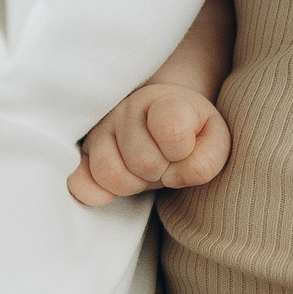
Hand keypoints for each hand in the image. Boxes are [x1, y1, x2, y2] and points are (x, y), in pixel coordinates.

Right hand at [67, 84, 229, 205]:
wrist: (166, 118)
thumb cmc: (192, 133)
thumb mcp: (214, 141)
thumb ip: (206, 161)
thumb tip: (172, 178)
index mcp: (165, 100)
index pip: (171, 130)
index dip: (182, 152)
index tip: (185, 150)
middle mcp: (128, 108)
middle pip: (143, 161)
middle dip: (160, 173)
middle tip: (164, 164)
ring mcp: (102, 128)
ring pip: (110, 173)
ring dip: (133, 184)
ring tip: (143, 172)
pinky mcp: (84, 150)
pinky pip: (78, 181)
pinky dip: (96, 193)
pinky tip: (114, 189)